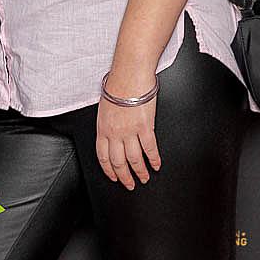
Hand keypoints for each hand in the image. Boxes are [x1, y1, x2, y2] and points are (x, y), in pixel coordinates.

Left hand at [95, 74, 161, 190]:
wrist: (129, 74)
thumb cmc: (117, 86)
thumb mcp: (104, 107)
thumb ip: (107, 123)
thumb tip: (111, 134)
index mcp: (102, 128)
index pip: (103, 156)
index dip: (109, 170)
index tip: (114, 177)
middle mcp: (115, 133)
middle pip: (118, 162)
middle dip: (124, 176)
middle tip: (130, 184)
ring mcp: (130, 131)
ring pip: (134, 159)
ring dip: (140, 172)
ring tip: (144, 178)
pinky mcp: (145, 127)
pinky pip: (150, 148)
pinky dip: (154, 159)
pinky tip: (156, 165)